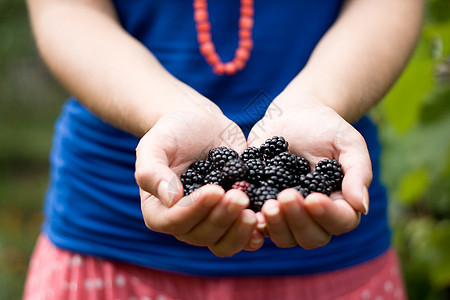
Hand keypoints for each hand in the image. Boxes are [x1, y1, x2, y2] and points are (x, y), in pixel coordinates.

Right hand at [135, 109, 264, 255]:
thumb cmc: (173, 132)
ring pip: (222, 243)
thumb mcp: (155, 144)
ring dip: (238, 232)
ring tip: (253, 212)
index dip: (194, 211)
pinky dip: (254, 233)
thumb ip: (152, 171)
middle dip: (222, 219)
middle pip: (201, 236)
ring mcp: (209, 221)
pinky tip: (264, 220)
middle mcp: (183, 222)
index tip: (215, 190)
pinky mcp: (231, 217)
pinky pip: (242, 236)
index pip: (173, 222)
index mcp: (158, 209)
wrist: (201, 124)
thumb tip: (170, 200)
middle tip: (239, 196)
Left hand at [248, 104, 370, 248]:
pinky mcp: (264, 208)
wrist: (292, 118)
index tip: (313, 198)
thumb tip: (362, 206)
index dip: (327, 215)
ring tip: (267, 204)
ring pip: (285, 238)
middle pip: (311, 237)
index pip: (341, 221)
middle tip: (285, 196)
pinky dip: (253, 223)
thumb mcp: (347, 143)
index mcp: (340, 203)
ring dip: (276, 226)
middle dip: (298, 220)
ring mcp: (288, 216)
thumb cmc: (326, 129)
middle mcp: (314, 217)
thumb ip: (357, 172)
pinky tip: (246, 210)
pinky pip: (259, 226)